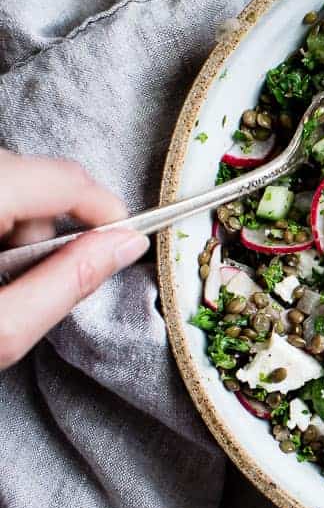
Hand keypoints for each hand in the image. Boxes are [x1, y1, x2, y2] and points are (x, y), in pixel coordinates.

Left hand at [0, 151, 147, 367]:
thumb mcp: (0, 331)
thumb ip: (68, 282)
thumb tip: (127, 245)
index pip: (66, 180)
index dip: (107, 211)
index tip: (125, 241)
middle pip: (35, 176)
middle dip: (49, 228)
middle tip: (32, 279)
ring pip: (7, 179)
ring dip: (15, 225)